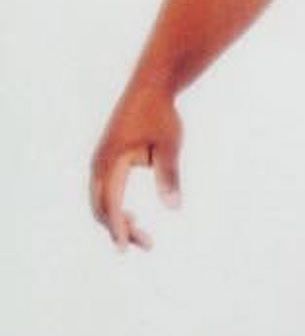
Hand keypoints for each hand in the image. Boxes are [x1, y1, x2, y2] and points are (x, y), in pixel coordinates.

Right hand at [89, 85, 182, 250]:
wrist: (150, 88)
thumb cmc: (161, 116)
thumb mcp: (170, 146)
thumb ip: (169, 175)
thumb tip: (174, 206)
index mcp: (111, 160)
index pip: (111, 203)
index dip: (117, 227)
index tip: (125, 247)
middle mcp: (100, 163)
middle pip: (100, 207)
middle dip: (119, 229)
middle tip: (147, 245)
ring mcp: (100, 161)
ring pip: (100, 201)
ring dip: (117, 221)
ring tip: (145, 238)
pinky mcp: (106, 160)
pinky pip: (104, 192)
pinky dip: (115, 209)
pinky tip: (134, 219)